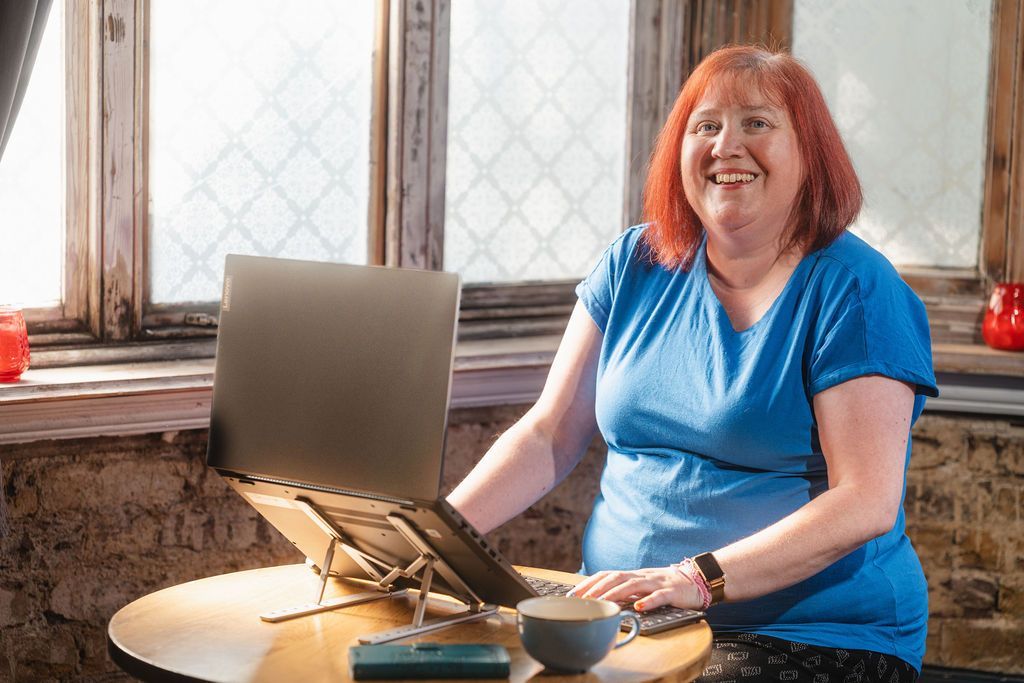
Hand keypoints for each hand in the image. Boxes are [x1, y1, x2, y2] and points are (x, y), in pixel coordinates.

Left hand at [569, 566, 701, 611]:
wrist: (695, 581)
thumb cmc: (665, 586)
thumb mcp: (642, 587)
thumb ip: (625, 591)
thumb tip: (602, 599)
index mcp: (633, 575)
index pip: (607, 575)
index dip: (590, 582)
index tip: (574, 593)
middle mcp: (642, 576)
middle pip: (616, 577)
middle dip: (597, 587)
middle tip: (583, 599)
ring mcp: (656, 583)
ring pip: (634, 585)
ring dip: (616, 593)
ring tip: (603, 602)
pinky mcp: (671, 592)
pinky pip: (659, 596)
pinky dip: (648, 601)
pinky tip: (639, 607)